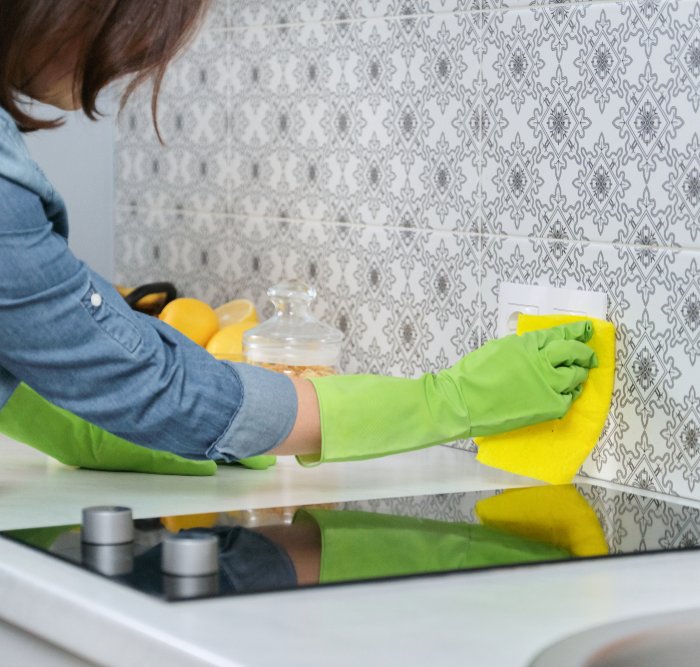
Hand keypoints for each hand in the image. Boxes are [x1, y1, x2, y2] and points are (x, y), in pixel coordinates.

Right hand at [445, 320, 597, 436]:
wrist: (463, 401)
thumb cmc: (473, 374)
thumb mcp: (499, 348)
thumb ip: (523, 347)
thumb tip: (538, 348)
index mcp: (527, 344)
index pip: (559, 334)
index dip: (576, 331)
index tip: (587, 330)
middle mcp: (541, 360)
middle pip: (573, 352)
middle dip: (583, 353)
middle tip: (588, 356)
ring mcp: (547, 384)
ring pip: (575, 376)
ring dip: (579, 373)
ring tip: (578, 374)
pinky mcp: (548, 406)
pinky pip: (568, 398)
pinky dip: (570, 394)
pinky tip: (567, 393)